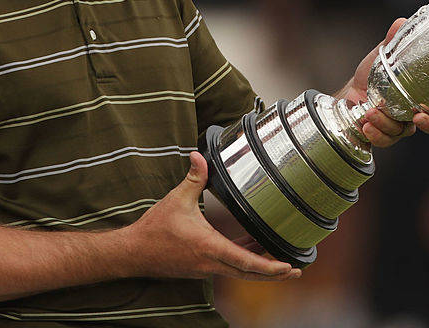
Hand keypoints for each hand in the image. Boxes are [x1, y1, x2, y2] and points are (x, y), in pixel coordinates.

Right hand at [121, 152, 300, 281]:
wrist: (134, 252)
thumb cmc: (155, 229)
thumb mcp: (177, 199)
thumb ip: (193, 178)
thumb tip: (198, 155)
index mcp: (210, 247)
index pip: (246, 261)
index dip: (269, 266)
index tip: (288, 267)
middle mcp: (211, 263)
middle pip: (249, 273)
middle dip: (273, 273)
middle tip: (294, 269)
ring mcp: (206, 268)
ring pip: (239, 272)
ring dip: (259, 267)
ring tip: (279, 259)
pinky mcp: (201, 268)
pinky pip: (228, 266)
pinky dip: (242, 260)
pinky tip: (249, 246)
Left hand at [337, 18, 428, 146]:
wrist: (351, 92)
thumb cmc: (373, 74)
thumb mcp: (383, 55)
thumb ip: (394, 41)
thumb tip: (401, 21)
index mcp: (423, 93)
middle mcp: (415, 112)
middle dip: (428, 123)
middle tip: (417, 117)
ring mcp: (400, 125)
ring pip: (403, 132)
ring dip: (388, 123)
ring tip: (372, 112)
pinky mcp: (384, 134)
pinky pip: (385, 140)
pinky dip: (376, 134)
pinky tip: (366, 124)